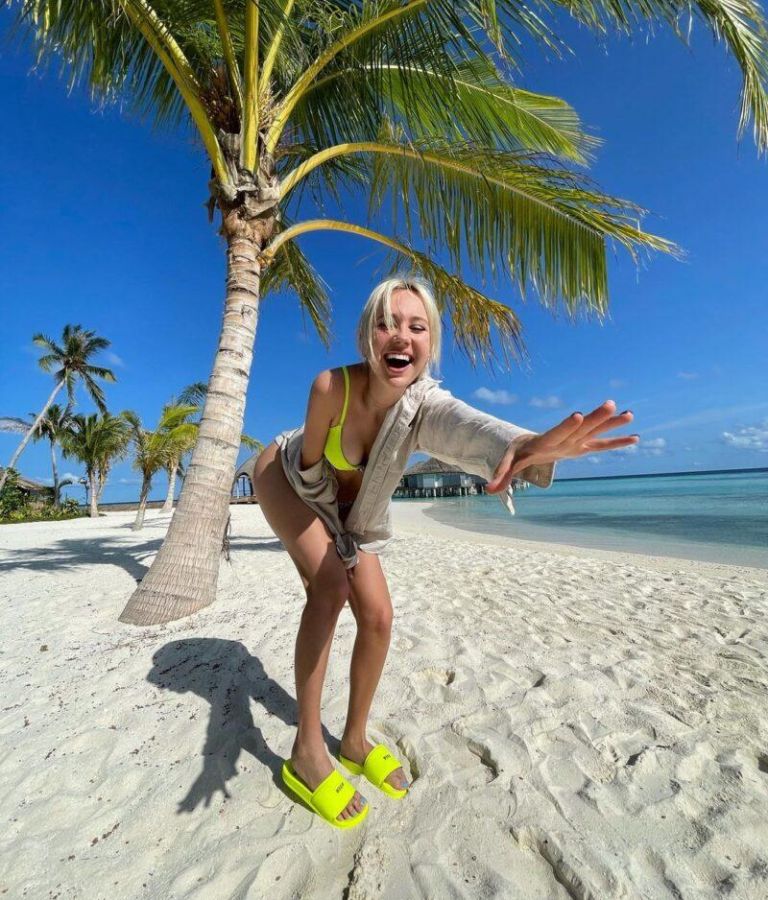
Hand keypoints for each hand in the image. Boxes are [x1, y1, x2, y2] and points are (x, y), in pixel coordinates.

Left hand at [486, 400, 637, 493]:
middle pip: (580, 428)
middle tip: (610, 403)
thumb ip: (502, 474)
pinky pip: (602, 444)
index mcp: (547, 441)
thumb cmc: (520, 452)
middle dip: (595, 417)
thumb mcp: (510, 463)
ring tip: (629, 413)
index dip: (567, 425)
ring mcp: (576, 441)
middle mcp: (565, 438)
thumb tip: (489, 490)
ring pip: (594, 431)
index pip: (557, 432)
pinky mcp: (583, 446)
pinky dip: (617, 441)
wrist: (530, 443)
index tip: (578, 414)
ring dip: (611, 424)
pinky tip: (635, 437)